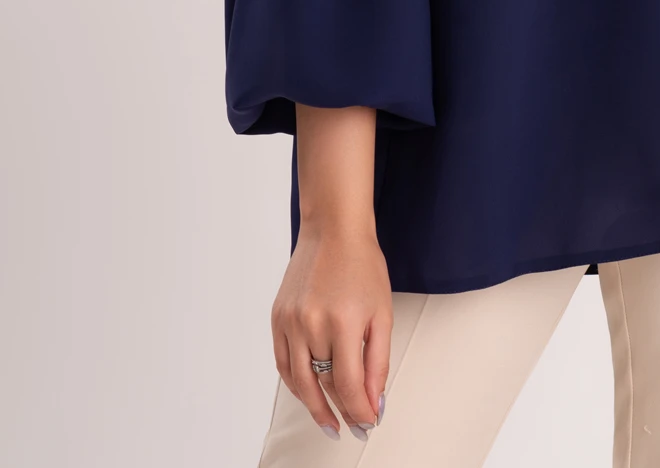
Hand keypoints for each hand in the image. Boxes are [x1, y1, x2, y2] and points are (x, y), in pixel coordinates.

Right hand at [271, 222, 390, 442]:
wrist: (333, 230)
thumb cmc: (363, 266)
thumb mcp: (382, 312)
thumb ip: (378, 361)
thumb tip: (374, 402)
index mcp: (344, 321)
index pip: (348, 384)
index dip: (358, 410)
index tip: (368, 423)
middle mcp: (312, 323)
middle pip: (323, 384)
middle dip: (340, 411)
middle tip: (352, 428)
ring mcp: (290, 321)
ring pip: (300, 380)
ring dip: (315, 406)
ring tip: (330, 423)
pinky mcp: (277, 317)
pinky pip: (283, 362)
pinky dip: (296, 383)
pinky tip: (309, 393)